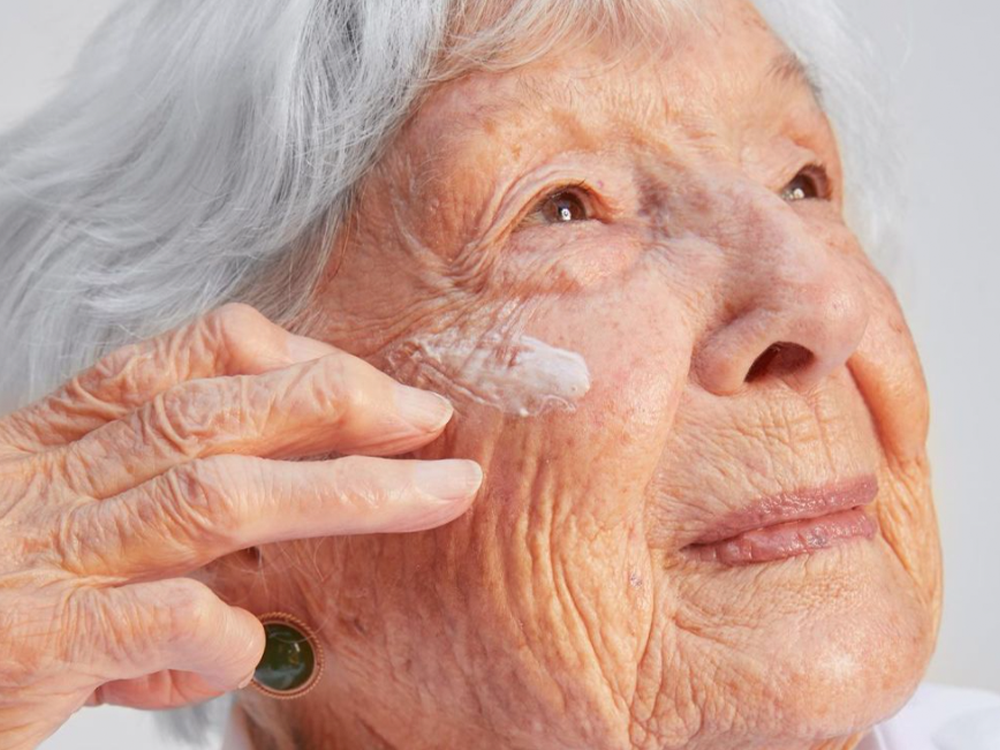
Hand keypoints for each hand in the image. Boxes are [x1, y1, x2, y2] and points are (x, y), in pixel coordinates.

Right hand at [0, 304, 481, 749]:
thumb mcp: (28, 546)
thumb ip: (130, 552)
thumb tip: (237, 606)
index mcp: (43, 453)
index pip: (173, 366)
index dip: (279, 356)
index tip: (360, 379)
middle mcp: (43, 489)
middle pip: (215, 414)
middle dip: (337, 403)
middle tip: (431, 415)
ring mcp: (37, 563)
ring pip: (212, 495)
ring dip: (340, 489)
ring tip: (435, 490)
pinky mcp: (26, 648)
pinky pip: (153, 622)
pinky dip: (221, 631)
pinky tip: (251, 650)